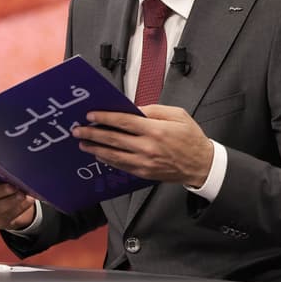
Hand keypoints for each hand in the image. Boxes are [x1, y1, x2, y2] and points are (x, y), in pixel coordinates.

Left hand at [71, 104, 213, 186]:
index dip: (104, 118)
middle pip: (114, 139)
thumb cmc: (191, 138)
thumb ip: (153, 110)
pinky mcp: (144, 173)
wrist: (202, 165)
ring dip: (95, 148)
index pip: (123, 122)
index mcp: (156, 130)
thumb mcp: (177, 115)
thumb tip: (132, 109)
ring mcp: (145, 162)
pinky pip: (121, 166)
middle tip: (78, 130)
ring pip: (113, 155)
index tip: (90, 115)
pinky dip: (107, 159)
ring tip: (82, 143)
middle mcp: (148, 147)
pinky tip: (98, 154)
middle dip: (93, 133)